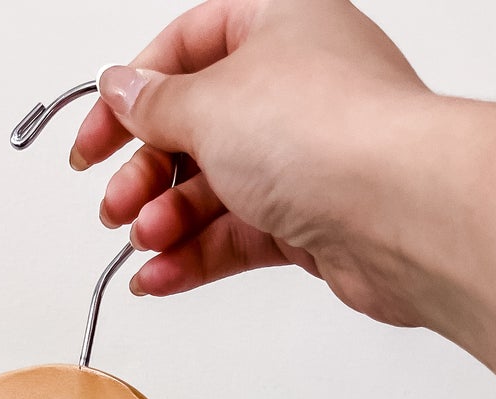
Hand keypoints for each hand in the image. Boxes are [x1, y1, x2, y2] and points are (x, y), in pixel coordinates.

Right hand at [69, 0, 432, 325]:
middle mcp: (297, 85)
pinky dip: (196, 257)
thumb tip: (124, 91)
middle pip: (197, 126)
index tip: (96, 137)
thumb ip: (156, 103)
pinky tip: (159, 276)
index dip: (133, 92)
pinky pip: (239, 235)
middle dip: (147, 171)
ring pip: (217, 189)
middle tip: (114, 204)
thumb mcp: (209, 102)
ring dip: (167, 220)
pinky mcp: (314, 220)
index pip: (189, 45)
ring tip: (142, 241)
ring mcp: (308, 156)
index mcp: (280, 22)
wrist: (399, 212)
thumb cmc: (328, 132)